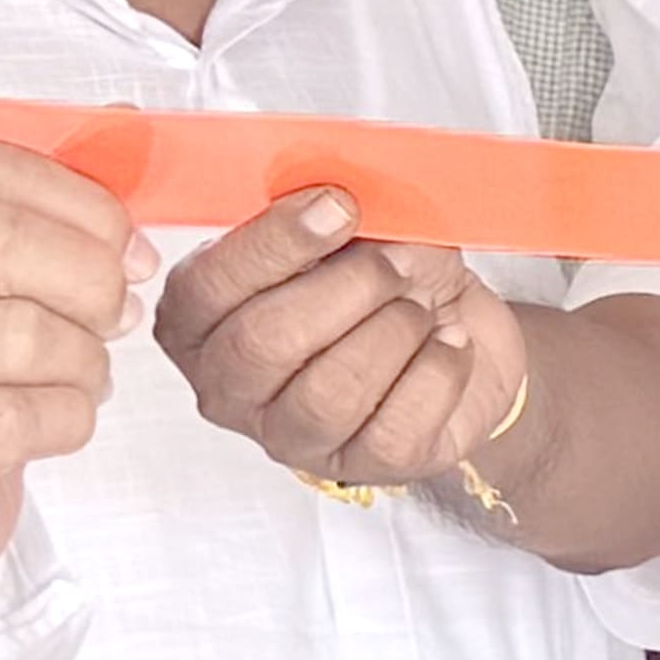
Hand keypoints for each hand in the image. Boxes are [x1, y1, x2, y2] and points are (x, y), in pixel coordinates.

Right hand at [0, 143, 148, 620]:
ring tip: (76, 378)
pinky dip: (66, 419)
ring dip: (83, 360)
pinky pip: (17, 417)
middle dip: (87, 276)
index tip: (127, 245)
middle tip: (114, 315)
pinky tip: (51, 426)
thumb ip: (43, 207)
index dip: (79, 200)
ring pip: (18, 333)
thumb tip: (121, 122)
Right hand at [154, 186, 527, 498]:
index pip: (208, 287)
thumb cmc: (390, 280)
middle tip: (396, 264)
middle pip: (264, 343)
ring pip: (329, 391)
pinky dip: (438, 370)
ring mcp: (290, 436)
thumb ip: (338, 210)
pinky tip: (448, 343)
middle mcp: (229, 387)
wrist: (457, 333)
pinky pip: (394, 425)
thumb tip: (348, 194)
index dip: (276, 242)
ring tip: (420, 307)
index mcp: (201, 319)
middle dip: (349, 287)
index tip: (339, 205)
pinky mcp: (362, 465)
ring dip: (394, 330)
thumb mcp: (360, 228)